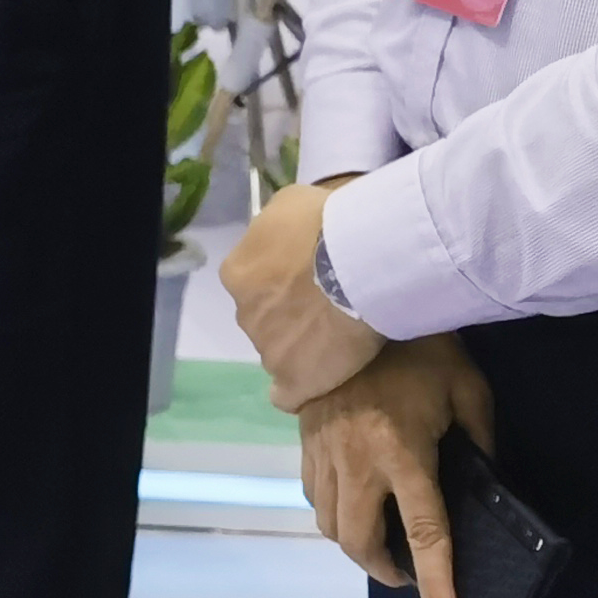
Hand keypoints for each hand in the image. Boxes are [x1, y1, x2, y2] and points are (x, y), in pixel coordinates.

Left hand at [221, 177, 382, 410]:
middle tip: (330, 303)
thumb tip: (287, 236)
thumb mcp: (291, 204)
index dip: (282, 280)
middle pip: (266, 317)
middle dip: (291, 313)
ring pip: (279, 351)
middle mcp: (244, 312)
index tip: (311, 276)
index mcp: (238, 272)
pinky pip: (286, 394)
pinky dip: (299, 390)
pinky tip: (318, 383)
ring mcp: (267, 348)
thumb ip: (279, 228)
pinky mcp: (294, 378)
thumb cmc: (326, 223)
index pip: (253, 282)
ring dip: (302, 346)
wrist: (358, 260)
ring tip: (340, 337)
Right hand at [297, 335, 495, 597]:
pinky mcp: (303, 436)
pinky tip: (353, 499)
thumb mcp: (468, 387)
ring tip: (381, 540)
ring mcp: (323, 449)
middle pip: (358, 541)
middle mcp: (357, 460)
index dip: (438, 584)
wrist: (350, 294)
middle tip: (409, 574)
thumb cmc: (419, 343)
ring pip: (328, 522)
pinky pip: (311, 492)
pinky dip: (333, 510)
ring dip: (355, 543)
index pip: (424, 534)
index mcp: (403, 452)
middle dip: (383, 570)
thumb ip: (481, 438)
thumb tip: (486, 477)